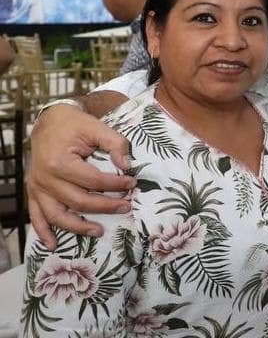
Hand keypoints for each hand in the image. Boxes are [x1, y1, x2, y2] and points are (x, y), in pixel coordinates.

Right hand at [27, 104, 134, 249]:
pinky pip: (36, 216)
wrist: (49, 122)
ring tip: (99, 232)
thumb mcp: (96, 127)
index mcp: (60, 162)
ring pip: (57, 215)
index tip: (133, 183)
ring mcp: (38, 187)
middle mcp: (45, 178)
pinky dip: (43, 232)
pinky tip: (54, 244)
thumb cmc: (75, 125)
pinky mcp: (33, 192)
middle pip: (79, 201)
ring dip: (78, 227)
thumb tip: (127, 165)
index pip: (94, 181)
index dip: (116, 184)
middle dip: (105, 207)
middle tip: (126, 207)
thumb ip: (115, 143)